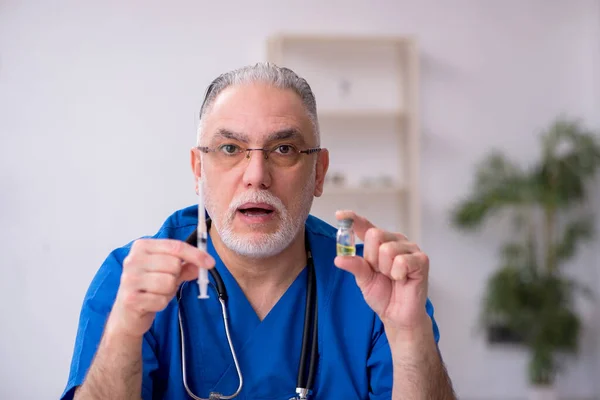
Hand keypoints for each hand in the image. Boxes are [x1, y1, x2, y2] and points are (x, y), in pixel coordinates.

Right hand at [108, 239, 214, 337]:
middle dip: (176, 276)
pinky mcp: (130, 298)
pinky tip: (152, 302)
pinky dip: (162, 303)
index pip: (176, 246)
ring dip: (169, 291)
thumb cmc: (149, 288)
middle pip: (173, 264)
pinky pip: (161, 299)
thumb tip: (203, 262)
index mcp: (143, 246)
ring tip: (158, 292)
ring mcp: (129, 279)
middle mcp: (133, 259)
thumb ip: (186, 266)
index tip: (210, 263)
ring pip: (168, 282)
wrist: (127, 313)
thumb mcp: (169, 272)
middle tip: (166, 282)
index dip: (196, 255)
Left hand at [334, 210, 430, 341]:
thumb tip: (339, 259)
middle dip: (371, 258)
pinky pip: (401, 260)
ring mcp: (410, 248)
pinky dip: (397, 274)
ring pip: (387, 249)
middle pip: (373, 234)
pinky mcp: (421, 260)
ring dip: (385, 269)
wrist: (398, 315)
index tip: (340, 215)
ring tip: (392, 277)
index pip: (365, 225)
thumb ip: (354, 265)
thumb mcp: (363, 279)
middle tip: (380, 272)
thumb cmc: (384, 294)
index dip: (352, 219)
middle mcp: (396, 240)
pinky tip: (402, 279)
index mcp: (381, 242)